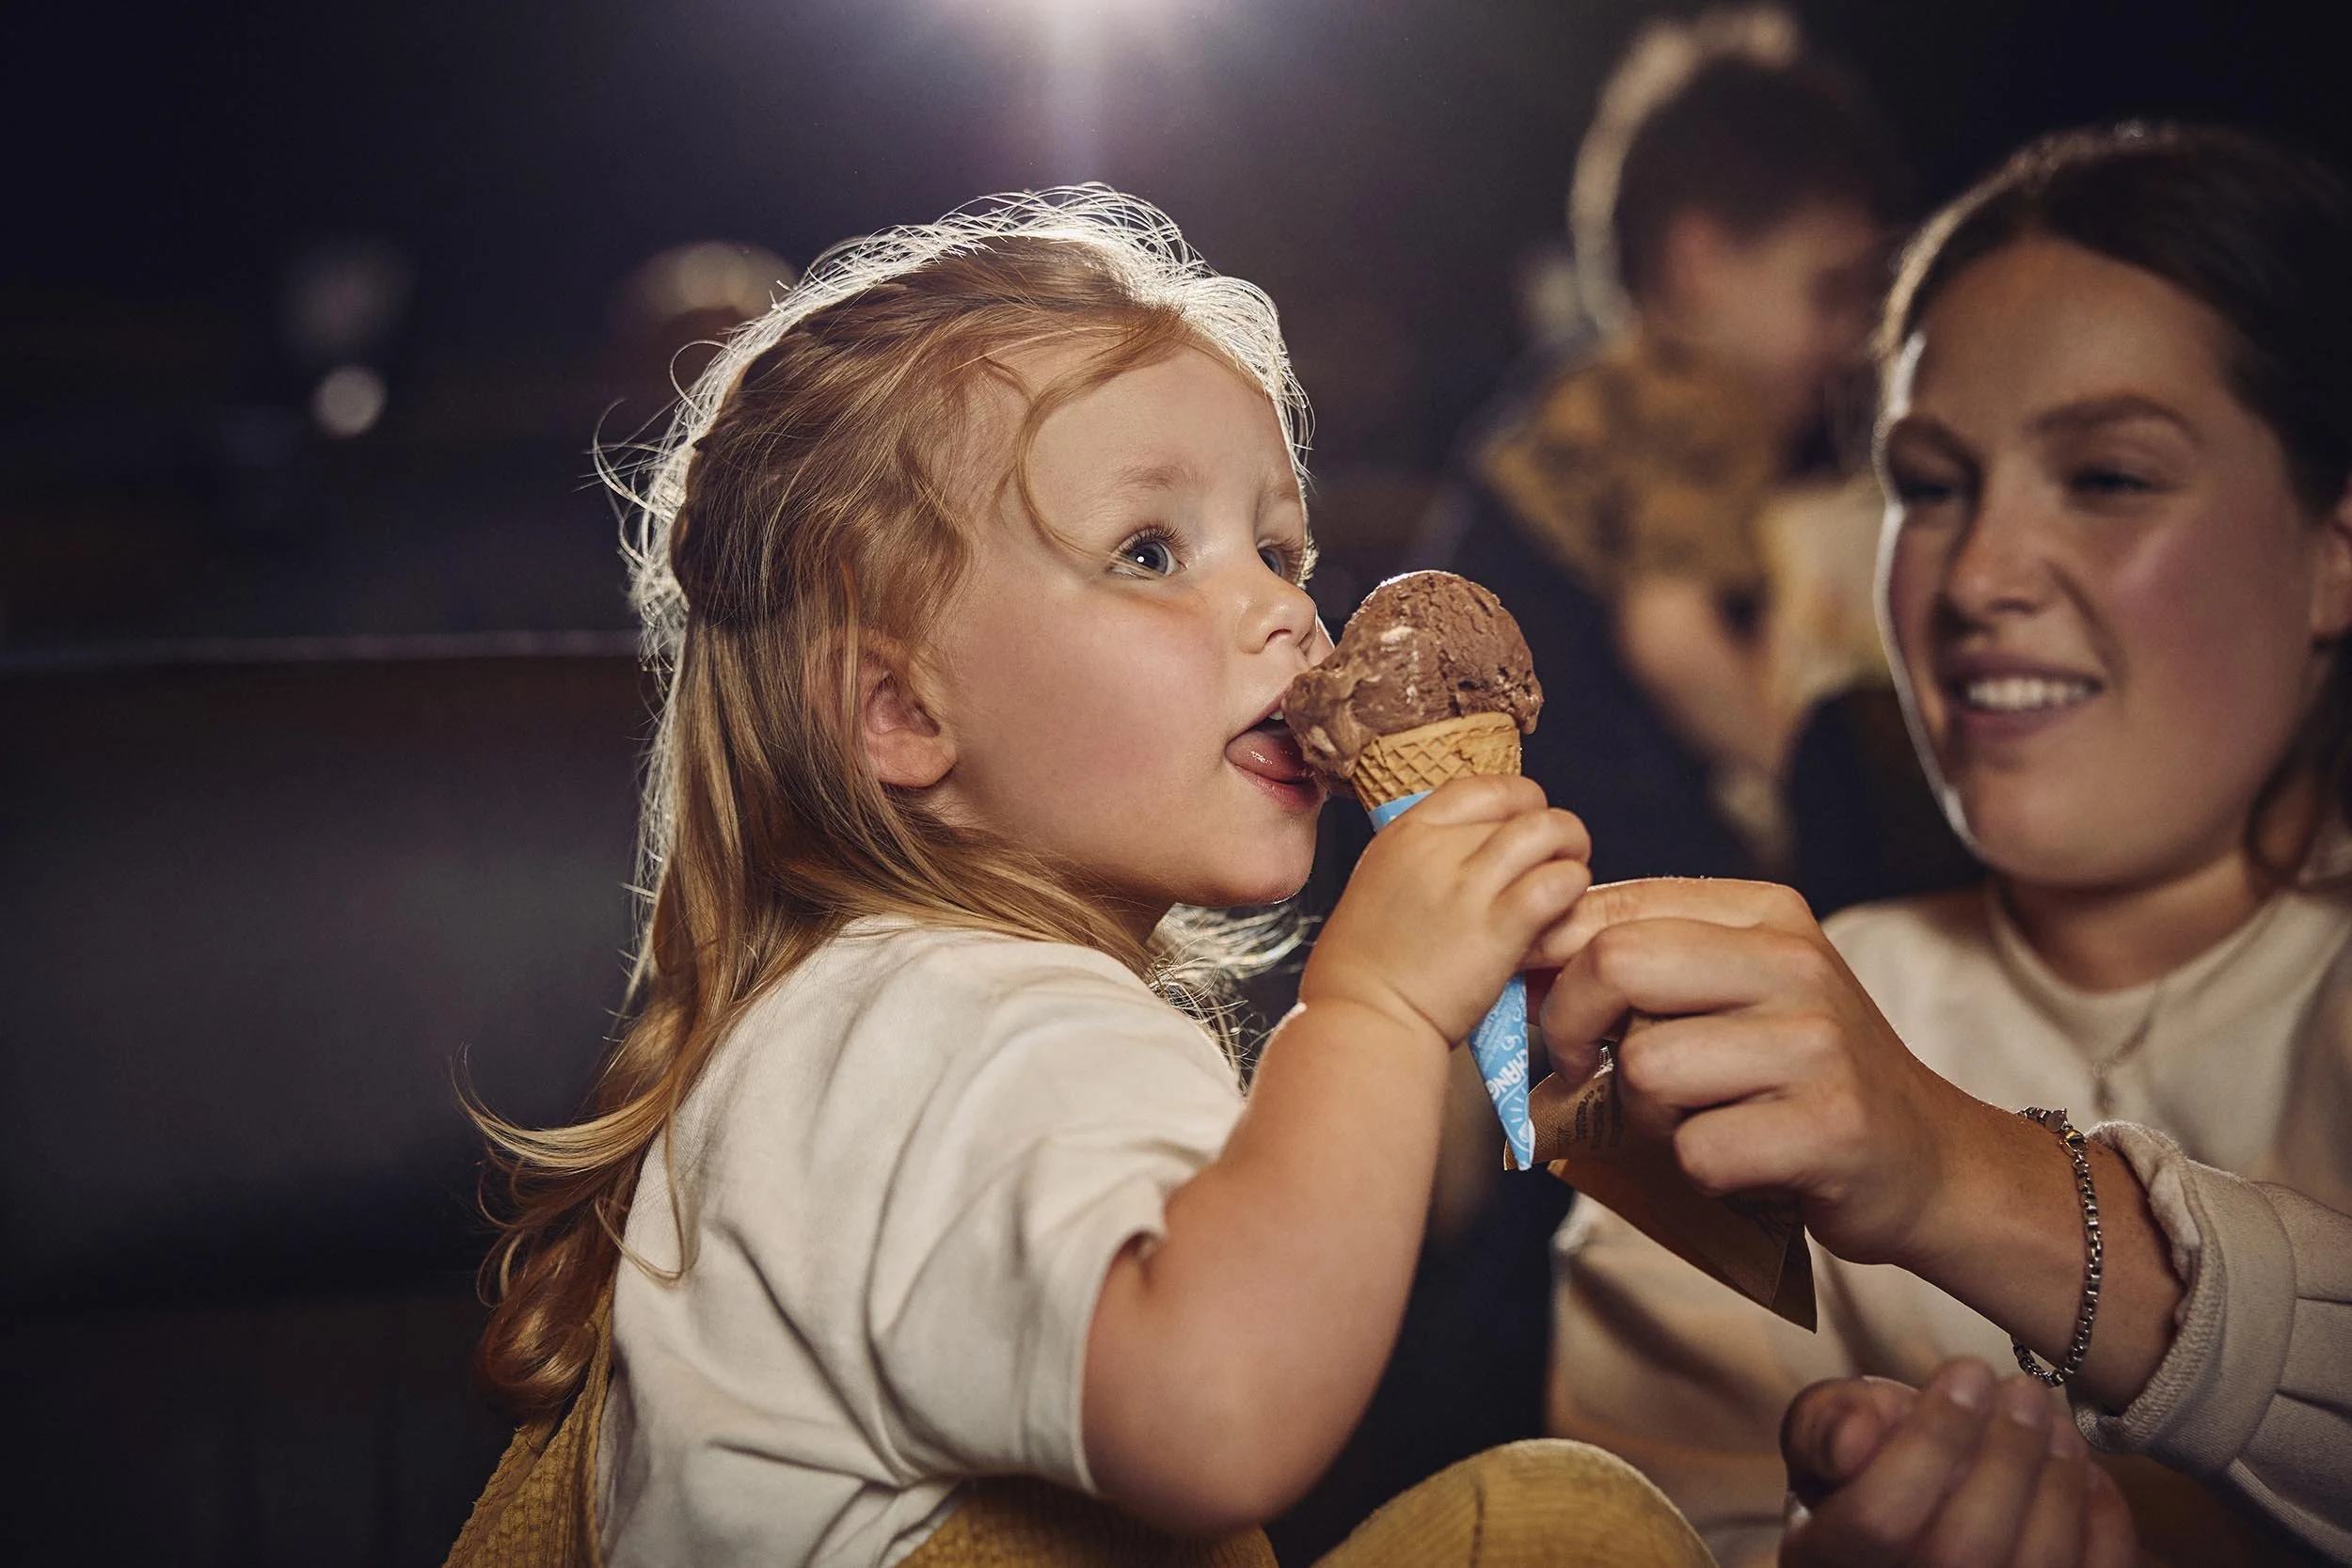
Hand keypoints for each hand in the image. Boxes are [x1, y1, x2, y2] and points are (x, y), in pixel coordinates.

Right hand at [1302, 775, 1590, 1047]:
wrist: (1364, 1019)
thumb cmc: (1366, 969)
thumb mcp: (1381, 885)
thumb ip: (1426, 859)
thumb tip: (1475, 849)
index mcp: (1405, 833)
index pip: (1484, 786)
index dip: (1519, 802)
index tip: (1526, 827)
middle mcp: (1436, 848)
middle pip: (1522, 806)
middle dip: (1552, 829)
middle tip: (1558, 858)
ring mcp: (1466, 886)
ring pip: (1548, 831)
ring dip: (1571, 852)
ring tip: (1570, 880)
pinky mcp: (1497, 929)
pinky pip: (1557, 883)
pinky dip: (1572, 890)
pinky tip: (1564, 911)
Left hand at [1528, 878, 1975, 1266]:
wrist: (1927, 1158)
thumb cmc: (1799, 1075)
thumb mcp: (1735, 990)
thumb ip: (1643, 964)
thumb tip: (1518, 965)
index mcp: (1764, 911)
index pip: (1608, 905)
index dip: (1546, 963)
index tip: (1538, 1009)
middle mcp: (1794, 962)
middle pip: (1614, 964)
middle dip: (1570, 1027)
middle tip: (1581, 1069)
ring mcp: (1817, 1043)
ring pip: (1645, 1067)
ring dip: (1643, 1115)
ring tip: (1690, 1119)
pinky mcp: (1829, 1127)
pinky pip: (1695, 1150)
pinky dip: (1698, 1172)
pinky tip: (1742, 1162)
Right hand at [1780, 1360, 2136, 1567]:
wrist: (1905, 1522)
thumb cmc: (1863, 1468)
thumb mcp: (1820, 1434)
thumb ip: (1823, 1422)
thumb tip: (1857, 1436)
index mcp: (1828, 1558)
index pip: (1878, 1519)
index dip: (1929, 1442)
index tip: (1966, 1370)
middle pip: (1963, 1553)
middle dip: (2005, 1458)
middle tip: (2023, 1391)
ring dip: (2057, 1483)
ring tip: (2055, 1424)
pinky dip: (2103, 1521)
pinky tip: (2083, 1474)